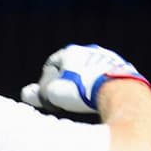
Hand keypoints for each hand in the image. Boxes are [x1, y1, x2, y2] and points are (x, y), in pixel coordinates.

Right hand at [20, 43, 149, 114]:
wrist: (119, 91)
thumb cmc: (82, 91)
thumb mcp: (54, 94)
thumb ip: (38, 93)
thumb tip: (27, 93)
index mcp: (71, 52)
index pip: (52, 64)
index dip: (46, 79)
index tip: (48, 93)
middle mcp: (90, 51)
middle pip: (73, 66)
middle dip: (68, 80)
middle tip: (67, 97)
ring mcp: (108, 58)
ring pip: (91, 71)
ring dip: (86, 83)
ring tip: (85, 100)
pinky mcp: (123, 69)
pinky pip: (107, 77)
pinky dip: (102, 86)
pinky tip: (101, 99)